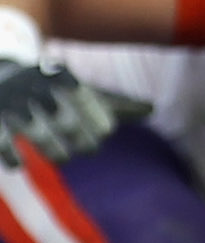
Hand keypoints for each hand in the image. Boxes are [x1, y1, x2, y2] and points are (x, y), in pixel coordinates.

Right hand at [0, 61, 128, 165]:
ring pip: (36, 130)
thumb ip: (111, 103)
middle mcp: (35, 87)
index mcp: (60, 77)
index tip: (106, 132)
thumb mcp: (79, 91)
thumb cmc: (50, 89)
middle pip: (64, 118)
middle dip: (80, 136)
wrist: (0, 77)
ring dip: (53, 149)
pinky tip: (19, 165)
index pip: (84, 97)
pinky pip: (0, 139)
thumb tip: (151, 109)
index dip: (97, 117)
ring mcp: (11, 102)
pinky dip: (10, 154)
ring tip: (63, 158)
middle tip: (90, 149)